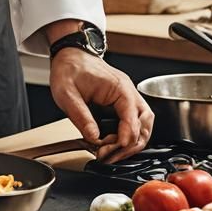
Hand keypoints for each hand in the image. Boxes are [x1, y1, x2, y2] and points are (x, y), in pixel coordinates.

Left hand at [49, 48, 153, 162]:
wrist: (69, 54)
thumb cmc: (69, 68)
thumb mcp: (66, 92)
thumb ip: (80, 115)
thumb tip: (94, 138)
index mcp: (120, 88)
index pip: (133, 119)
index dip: (124, 139)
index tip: (111, 151)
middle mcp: (129, 93)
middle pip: (145, 126)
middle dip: (130, 145)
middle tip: (110, 156)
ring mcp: (128, 98)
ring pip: (143, 126)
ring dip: (131, 143)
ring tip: (112, 154)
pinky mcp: (123, 103)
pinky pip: (133, 123)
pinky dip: (126, 136)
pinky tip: (113, 144)